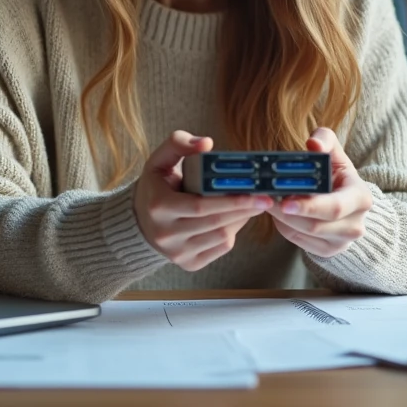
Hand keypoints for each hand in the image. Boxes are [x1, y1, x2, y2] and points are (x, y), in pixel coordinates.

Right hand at [133, 130, 272, 271]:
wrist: (140, 222)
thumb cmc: (156, 187)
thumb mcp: (159, 160)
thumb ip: (179, 143)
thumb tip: (207, 143)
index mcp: (159, 206)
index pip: (200, 206)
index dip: (231, 200)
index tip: (256, 192)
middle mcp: (166, 234)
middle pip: (215, 222)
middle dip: (244, 210)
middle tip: (266, 198)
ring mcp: (177, 253)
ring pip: (221, 237)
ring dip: (242, 220)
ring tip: (254, 205)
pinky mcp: (189, 264)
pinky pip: (220, 249)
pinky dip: (233, 232)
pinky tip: (238, 219)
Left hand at [268, 128, 373, 257]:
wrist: (348, 201)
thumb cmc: (337, 174)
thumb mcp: (335, 153)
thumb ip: (325, 140)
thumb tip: (313, 145)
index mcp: (361, 198)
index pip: (334, 208)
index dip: (308, 206)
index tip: (284, 201)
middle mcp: (356, 225)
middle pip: (315, 225)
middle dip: (287, 213)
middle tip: (267, 199)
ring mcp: (343, 241)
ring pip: (304, 234)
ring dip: (283, 219)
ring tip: (271, 201)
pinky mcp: (329, 251)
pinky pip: (299, 242)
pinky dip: (285, 227)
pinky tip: (281, 212)